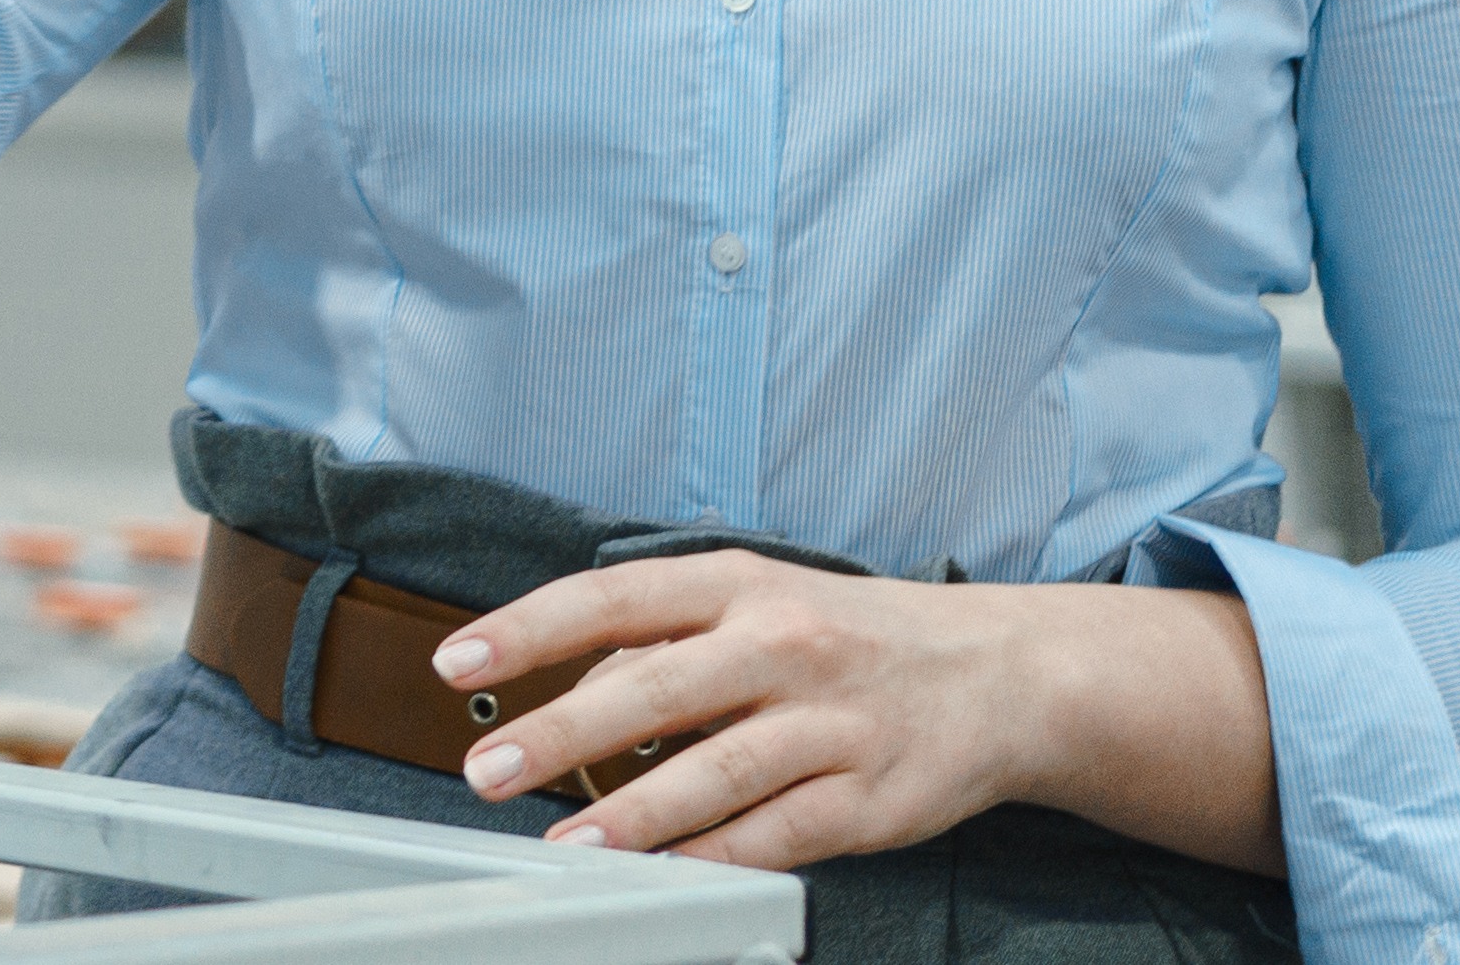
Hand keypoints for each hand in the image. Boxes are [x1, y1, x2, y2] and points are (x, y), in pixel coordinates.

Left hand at [441, 554, 1280, 876]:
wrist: (1001, 673)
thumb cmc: (854, 637)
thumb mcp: (762, 600)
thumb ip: (671, 637)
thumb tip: (573, 684)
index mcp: (742, 584)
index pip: (613, 597)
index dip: (529, 629)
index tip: (458, 662)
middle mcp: (784, 644)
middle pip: (653, 688)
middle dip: (560, 733)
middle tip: (488, 770)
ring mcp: (830, 721)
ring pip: (715, 771)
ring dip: (632, 815)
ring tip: (567, 846)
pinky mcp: (869, 795)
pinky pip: (777, 835)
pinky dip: (714, 859)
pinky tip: (663, 875)